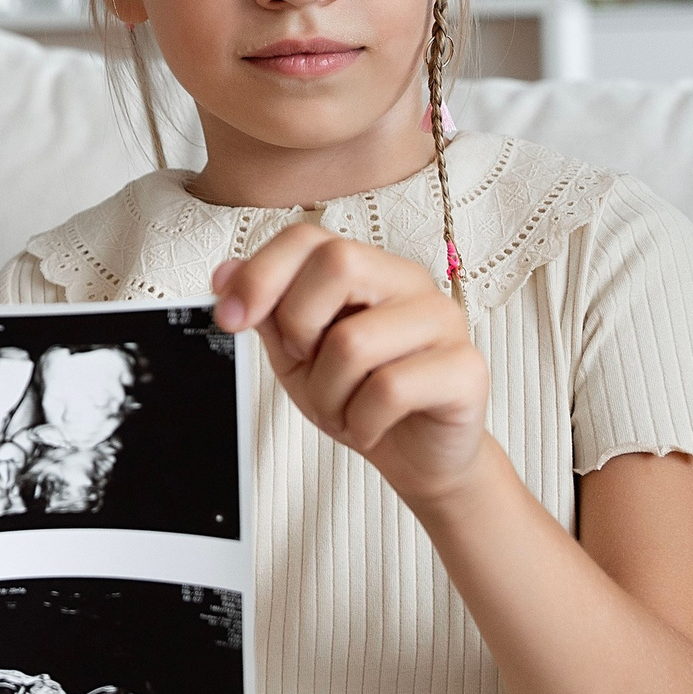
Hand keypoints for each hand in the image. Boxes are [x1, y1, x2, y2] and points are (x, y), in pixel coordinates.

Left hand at [213, 224, 489, 516]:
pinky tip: (370, 426)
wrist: (418, 456)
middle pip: (338, 263)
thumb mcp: (298, 355)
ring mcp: (444, 321)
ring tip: (342, 408)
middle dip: (298, 327)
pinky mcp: (466, 369)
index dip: (260, 274)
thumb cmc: (360, 397)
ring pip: (355, 340)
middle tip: (306, 366)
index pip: (308, 238)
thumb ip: (268, 312)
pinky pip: (390, 389)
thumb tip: (226, 273)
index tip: (230, 318)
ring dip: (328, 393)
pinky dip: (362, 421)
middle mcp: (409, 282)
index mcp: (368, 268)